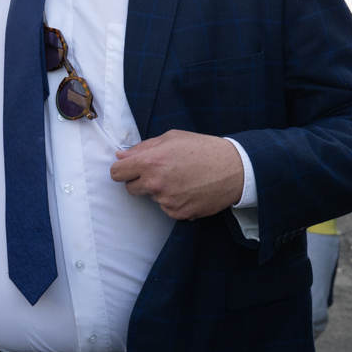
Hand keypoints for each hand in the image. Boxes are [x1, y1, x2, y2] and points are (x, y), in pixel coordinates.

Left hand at [109, 129, 243, 220]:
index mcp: (150, 161)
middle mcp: (155, 183)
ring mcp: (166, 200)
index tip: (128, 170)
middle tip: (160, 172)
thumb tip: (120, 156)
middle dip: (139, 181)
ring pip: (151, 198)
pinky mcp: (178, 213)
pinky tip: (189, 190)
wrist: (235, 169)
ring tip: (181, 179)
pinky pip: (166, 208)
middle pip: (130, 188)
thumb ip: (142, 148)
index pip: (117, 173)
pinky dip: (173, 201)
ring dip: (159, 191)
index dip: (121, 171)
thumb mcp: (171, 138)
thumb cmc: (203, 149)